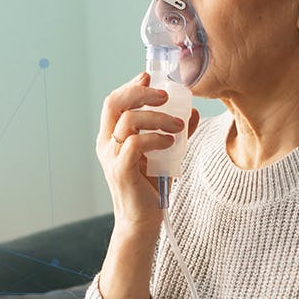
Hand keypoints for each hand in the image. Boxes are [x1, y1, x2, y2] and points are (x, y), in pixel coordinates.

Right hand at [97, 71, 200, 233]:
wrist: (144, 221)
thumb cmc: (151, 187)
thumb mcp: (165, 153)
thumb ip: (175, 132)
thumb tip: (191, 111)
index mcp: (112, 137)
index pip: (114, 102)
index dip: (131, 86)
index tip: (149, 77)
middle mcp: (107, 144)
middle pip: (115, 104)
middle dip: (141, 93)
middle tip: (165, 95)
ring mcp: (112, 157)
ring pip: (129, 120)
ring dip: (157, 117)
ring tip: (178, 126)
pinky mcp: (121, 170)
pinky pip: (135, 143)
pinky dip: (155, 138)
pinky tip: (170, 142)